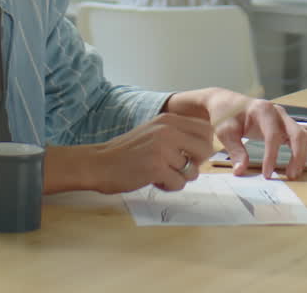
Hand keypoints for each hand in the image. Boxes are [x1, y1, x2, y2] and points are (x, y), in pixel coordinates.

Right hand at [81, 113, 215, 193]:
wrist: (100, 162)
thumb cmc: (128, 151)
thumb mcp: (155, 132)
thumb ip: (178, 135)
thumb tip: (206, 147)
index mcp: (169, 119)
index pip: (206, 130)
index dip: (203, 146)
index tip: (190, 155)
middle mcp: (168, 130)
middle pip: (206, 150)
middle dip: (196, 164)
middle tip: (178, 168)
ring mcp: (163, 149)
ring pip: (193, 172)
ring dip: (179, 178)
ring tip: (160, 174)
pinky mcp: (156, 168)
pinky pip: (179, 184)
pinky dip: (168, 187)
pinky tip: (153, 180)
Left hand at [166, 89, 306, 179]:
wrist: (227, 103)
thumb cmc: (226, 115)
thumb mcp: (225, 132)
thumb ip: (235, 151)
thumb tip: (240, 171)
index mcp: (262, 110)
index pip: (273, 135)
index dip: (272, 156)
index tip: (267, 174)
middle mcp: (277, 112)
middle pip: (297, 133)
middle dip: (297, 156)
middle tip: (290, 176)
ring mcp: (283, 118)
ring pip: (303, 135)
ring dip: (302, 155)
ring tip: (293, 173)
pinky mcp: (285, 125)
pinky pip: (300, 138)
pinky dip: (300, 151)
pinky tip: (293, 165)